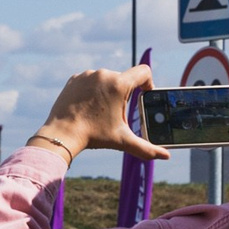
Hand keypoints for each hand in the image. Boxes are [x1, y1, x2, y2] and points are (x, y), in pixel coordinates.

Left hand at [26, 66, 169, 162]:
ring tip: (100, 111)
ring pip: (106, 80)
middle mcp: (104, 74)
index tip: (145, 94)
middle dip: (124, 94)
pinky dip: (92, 90)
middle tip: (116, 114)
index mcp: (119, 84)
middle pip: (123, 79)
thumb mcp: (122, 141)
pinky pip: (90, 80)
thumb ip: (146, 148)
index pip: (144, 72)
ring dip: (107, 92)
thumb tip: (166, 156)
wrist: (62, 134)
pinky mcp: (74, 78)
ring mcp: (87, 75)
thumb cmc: (94, 136)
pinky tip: (87, 106)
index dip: (147, 83)